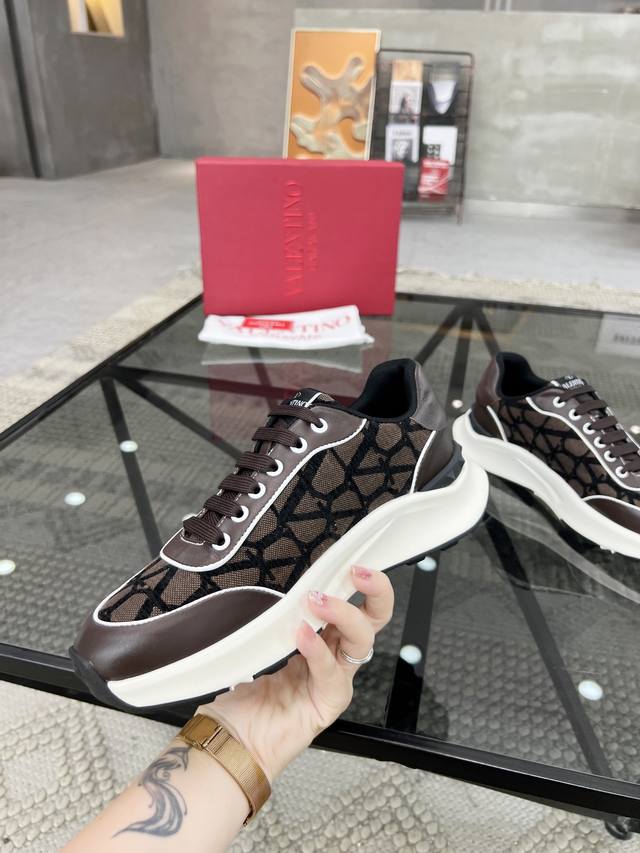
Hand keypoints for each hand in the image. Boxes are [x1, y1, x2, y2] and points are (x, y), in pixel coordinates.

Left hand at [198, 565, 393, 779]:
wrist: (232, 741)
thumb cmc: (244, 693)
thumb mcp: (258, 644)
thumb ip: (272, 617)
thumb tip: (272, 579)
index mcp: (324, 638)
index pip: (355, 604)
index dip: (361, 582)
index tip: (351, 557)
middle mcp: (336, 657)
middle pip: (374, 620)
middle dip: (376, 592)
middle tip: (359, 570)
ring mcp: (335, 681)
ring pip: (360, 641)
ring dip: (344, 614)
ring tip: (318, 600)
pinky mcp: (327, 704)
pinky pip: (330, 671)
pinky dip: (317, 648)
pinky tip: (302, 633)